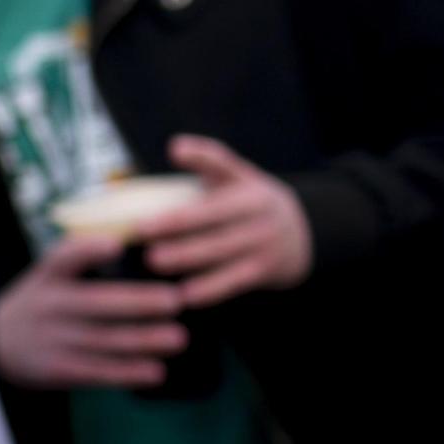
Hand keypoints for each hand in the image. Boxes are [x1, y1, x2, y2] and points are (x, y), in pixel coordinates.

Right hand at [0, 235, 187, 388]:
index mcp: (48, 276)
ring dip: (143, 341)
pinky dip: (127, 373)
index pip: (64, 257)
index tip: (116, 245)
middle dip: (138, 302)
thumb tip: (138, 246)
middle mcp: (48, 306)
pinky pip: (96, 372)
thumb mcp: (48, 275)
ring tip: (178, 338)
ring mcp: (51, 339)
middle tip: (176, 301)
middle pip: (96, 303)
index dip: (88, 250)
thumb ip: (82, 261)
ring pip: (103, 340)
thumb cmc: (42, 302)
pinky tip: (156, 373)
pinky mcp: (56, 370)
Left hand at [135, 135, 311, 307]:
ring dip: (190, 267)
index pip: (209, 208)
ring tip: (159, 270)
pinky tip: (184, 296)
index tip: (142, 226)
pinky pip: (234, 283)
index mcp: (249, 195)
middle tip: (148, 254)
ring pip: (223, 260)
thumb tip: (174, 146)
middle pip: (215, 237)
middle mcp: (259, 222)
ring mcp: (263, 248)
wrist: (302, 231)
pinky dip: (210, 290)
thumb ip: (208, 159)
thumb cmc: (252, 199)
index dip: (176, 219)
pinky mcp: (264, 272)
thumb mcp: (238, 174)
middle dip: (181, 247)